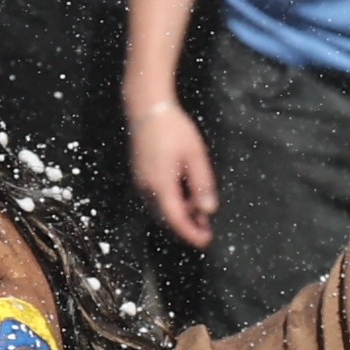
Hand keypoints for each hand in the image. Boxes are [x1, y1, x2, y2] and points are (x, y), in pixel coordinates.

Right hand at [133, 100, 216, 249]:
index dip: (191, 234)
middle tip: (207, 228)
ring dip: (179, 215)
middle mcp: (147, 188)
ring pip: (160, 209)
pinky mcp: (140, 176)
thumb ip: (202, 184)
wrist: (147, 108)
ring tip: (199, 211)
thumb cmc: (174, 130)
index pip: (176, 220)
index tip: (206, 241)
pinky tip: (185, 196)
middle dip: (186, 226)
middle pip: (166, 218)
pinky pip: (155, 199)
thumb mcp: (195, 156)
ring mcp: (141, 182)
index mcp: (161, 185)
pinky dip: (171, 204)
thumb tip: (209, 210)